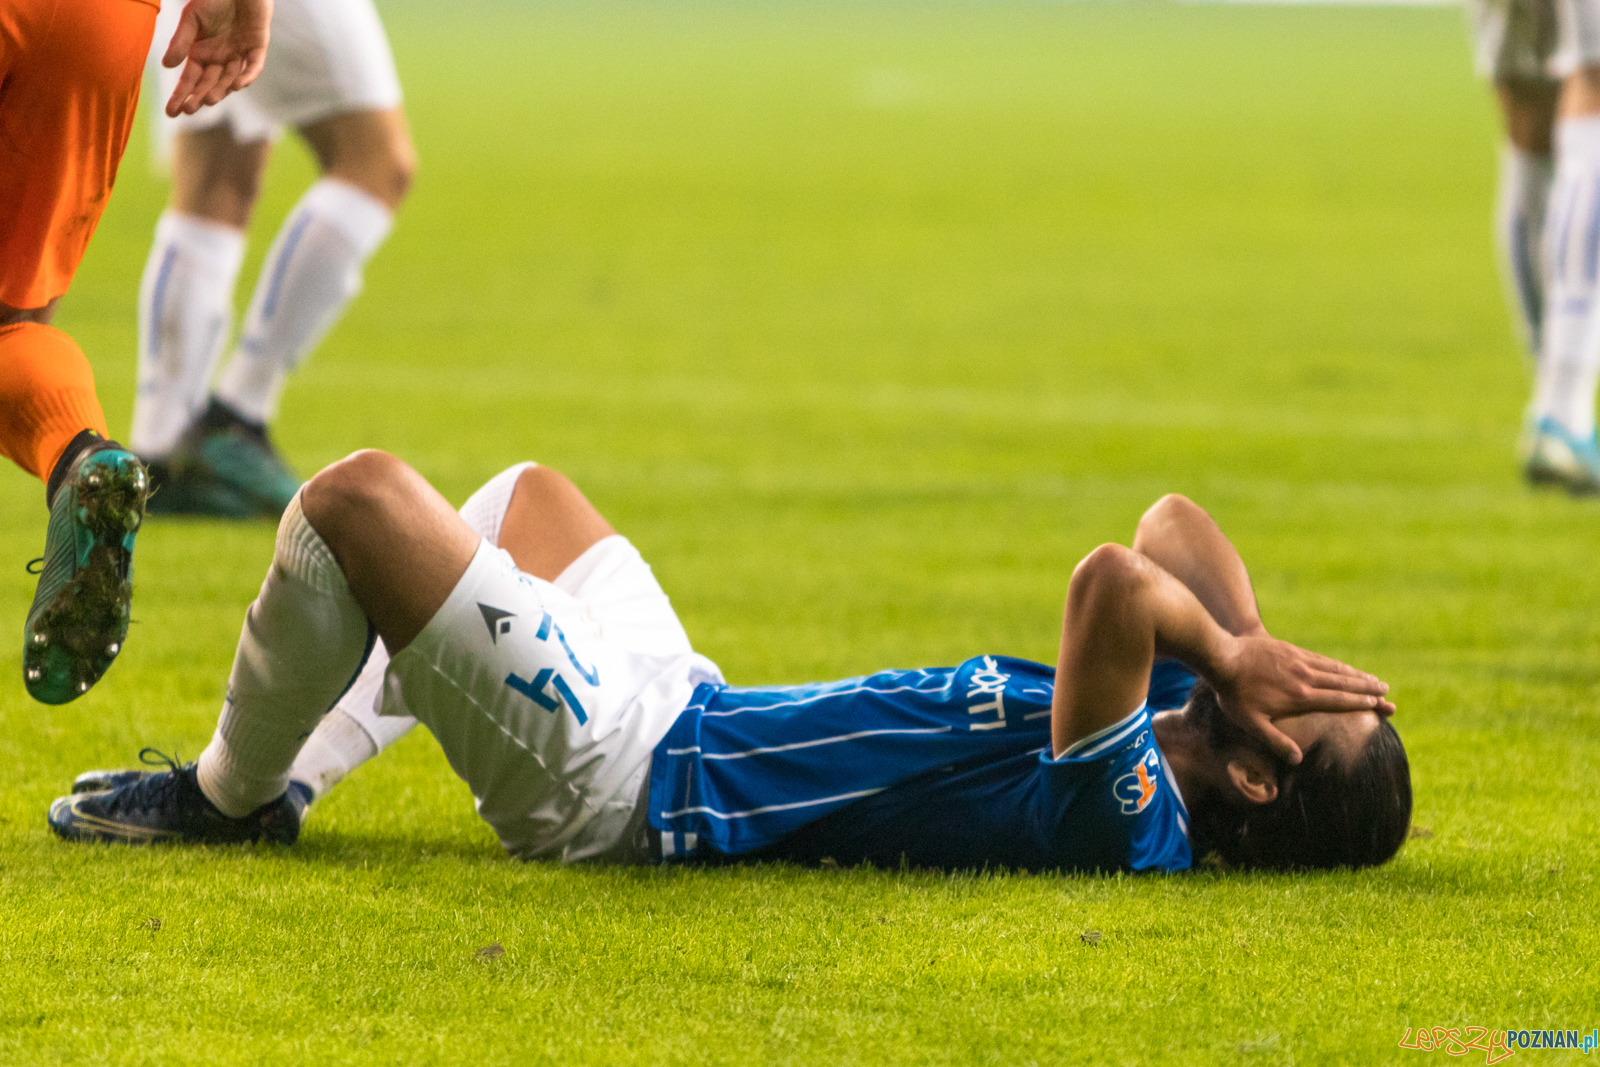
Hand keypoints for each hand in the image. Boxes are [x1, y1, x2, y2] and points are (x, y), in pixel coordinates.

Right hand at [162, 0, 271, 117]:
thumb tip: (167, 67)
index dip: (181, 95)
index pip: (189, 79)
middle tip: (190, 110)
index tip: (171, 113)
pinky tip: (236, 85)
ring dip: (220, 90)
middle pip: (209, 83)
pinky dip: (246, 76)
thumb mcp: (191, 19)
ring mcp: (239, 55)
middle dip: (198, 97)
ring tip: (209, 99)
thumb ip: (181, 42)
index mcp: (200, 53)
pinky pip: (253, 66)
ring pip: (230, 79)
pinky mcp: (257, 48)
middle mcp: (219, 58)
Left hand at [1211, 634, 1393, 764]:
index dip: (1361, 703)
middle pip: (1344, 683)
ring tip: (1374, 680)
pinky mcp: (1290, 649)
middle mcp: (1305, 677)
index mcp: (1299, 697)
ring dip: (1356, 675)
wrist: (1222, 656)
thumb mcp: (1251, 723)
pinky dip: (1337, 665)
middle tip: (1387, 693)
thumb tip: (1297, 759)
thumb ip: (1275, 741)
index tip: (1380, 705)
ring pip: (1335, 669)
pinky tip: (1343, 667)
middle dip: (1367, 689)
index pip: (1338, 700)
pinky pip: (1321, 658)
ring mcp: (1298, 660)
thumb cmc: (1234, 694)